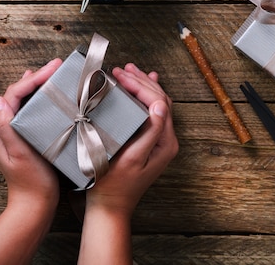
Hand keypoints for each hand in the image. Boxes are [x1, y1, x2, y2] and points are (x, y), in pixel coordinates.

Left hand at [0, 58, 62, 209]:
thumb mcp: (18, 154)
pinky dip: (40, 98)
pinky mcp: (23, 136)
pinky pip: (29, 110)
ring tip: (53, 74)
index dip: (33, 79)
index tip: (53, 69)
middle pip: (18, 93)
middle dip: (36, 77)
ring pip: (23, 100)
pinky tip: (50, 95)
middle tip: (56, 66)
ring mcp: (13, 131)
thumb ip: (5, 128)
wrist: (35, 204)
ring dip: (37, 85)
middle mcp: (2, 126)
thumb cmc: (31, 182)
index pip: (14, 93)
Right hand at [87, 63, 177, 216]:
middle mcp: (165, 139)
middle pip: (158, 100)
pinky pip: (149, 113)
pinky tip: (139, 88)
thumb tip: (159, 105)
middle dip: (141, 81)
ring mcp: (157, 141)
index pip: (157, 102)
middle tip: (122, 69)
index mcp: (165, 142)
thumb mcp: (132, 158)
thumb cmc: (115, 185)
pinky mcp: (147, 142)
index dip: (140, 85)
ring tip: (129, 71)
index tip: (120, 75)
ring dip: (142, 85)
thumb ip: (150, 132)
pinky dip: (143, 97)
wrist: (109, 206)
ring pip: (155, 103)